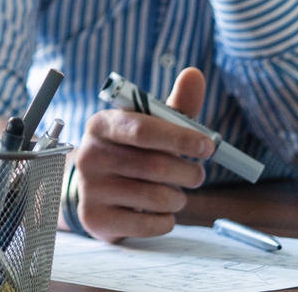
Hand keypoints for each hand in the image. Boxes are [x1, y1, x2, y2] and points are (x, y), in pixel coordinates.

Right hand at [71, 68, 215, 241]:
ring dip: (178, 197)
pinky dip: (165, 219)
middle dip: (188, 173)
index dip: (180, 138)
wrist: (94, 190)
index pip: (142, 130)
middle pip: (156, 167)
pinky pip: (150, 224)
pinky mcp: (95, 218)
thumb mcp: (151, 128)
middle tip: (196, 174)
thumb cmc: (131, 153)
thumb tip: (195, 74)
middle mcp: (90, 154)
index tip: (208, 146)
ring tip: (173, 192)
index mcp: (101, 124)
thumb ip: (176, 106)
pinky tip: (156, 210)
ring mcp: (89, 188)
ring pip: (157, 198)